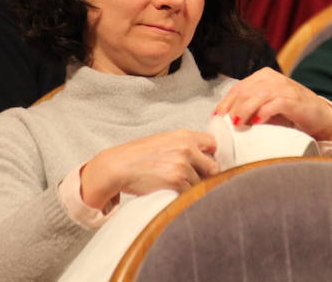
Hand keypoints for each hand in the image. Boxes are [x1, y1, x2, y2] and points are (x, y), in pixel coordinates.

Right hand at [80, 129, 217, 210]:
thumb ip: (186, 145)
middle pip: (213, 167)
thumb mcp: (165, 141)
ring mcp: (182, 166)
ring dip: (192, 187)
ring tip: (173, 184)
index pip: (213, 144)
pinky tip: (170, 191)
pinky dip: (183, 196)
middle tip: (193, 179)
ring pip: (201, 183)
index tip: (208, 163)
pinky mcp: (176, 182)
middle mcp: (186, 148)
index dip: (212, 156)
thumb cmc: (139, 155)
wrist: (118, 166)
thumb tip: (206, 157)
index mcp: (185, 136)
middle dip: (206, 175)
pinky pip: (189, 194)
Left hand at [214, 68, 331, 142]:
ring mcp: (285, 87)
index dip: (226, 102)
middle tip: (225, 124)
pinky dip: (264, 113)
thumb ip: (250, 107)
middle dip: (233, 108)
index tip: (217, 117)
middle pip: (246, 91)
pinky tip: (256, 122)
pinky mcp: (294, 99)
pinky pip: (276, 103)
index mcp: (263, 76)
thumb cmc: (290, 113)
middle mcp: (273, 78)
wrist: (320, 116)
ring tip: (237, 124)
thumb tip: (227, 120)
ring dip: (244, 110)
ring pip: (258, 95)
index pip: (238, 88)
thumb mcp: (266, 106)